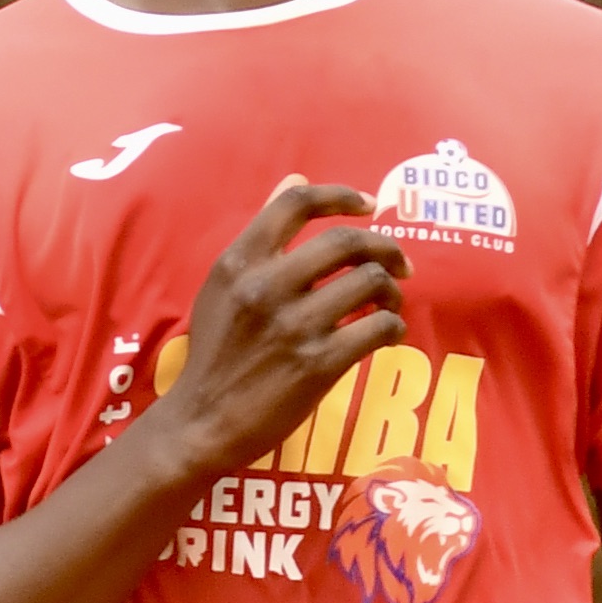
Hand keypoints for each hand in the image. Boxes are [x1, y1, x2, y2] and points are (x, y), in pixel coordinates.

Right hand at [149, 177, 409, 479]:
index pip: (296, 205)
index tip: (368, 205)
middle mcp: (266, 287)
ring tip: (389, 302)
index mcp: (239, 262)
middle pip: (347, 242)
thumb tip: (297, 180)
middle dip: (386, 247)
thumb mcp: (222, 286)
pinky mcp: (318, 364)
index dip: (341, 197)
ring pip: (370, 282)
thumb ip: (261, 235)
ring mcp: (294, 326)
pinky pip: (378, 328)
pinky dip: (392, 326)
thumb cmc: (215, 353)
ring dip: (391, 290)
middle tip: (400, 262)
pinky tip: (387, 333)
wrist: (202, 422)